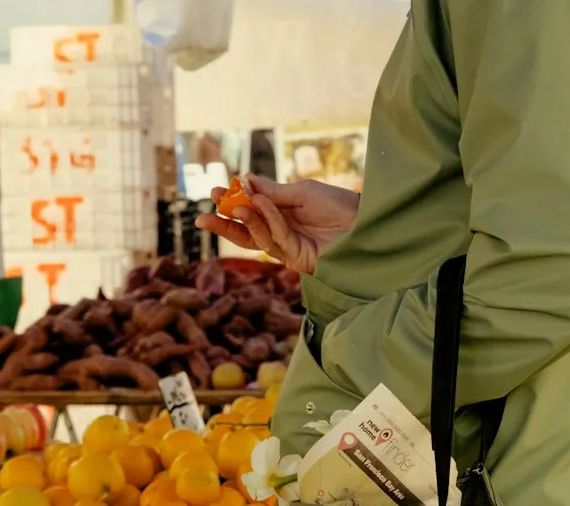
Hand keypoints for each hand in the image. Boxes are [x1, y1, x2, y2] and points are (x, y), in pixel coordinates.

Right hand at [196, 175, 359, 274]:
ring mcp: (290, 249)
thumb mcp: (303, 192)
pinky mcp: (299, 259)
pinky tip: (259, 203)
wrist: (367, 222)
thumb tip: (245, 182)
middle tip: (202, 216)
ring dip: (243, 221)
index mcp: (282, 217)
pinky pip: (277, 239)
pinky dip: (267, 220)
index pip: (251, 214)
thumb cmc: (339, 206)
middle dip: (225, 225)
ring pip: (258, 239)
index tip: (215, 192)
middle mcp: (283, 235)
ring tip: (232, 204)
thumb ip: (274, 191)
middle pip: (247, 234)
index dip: (232, 205)